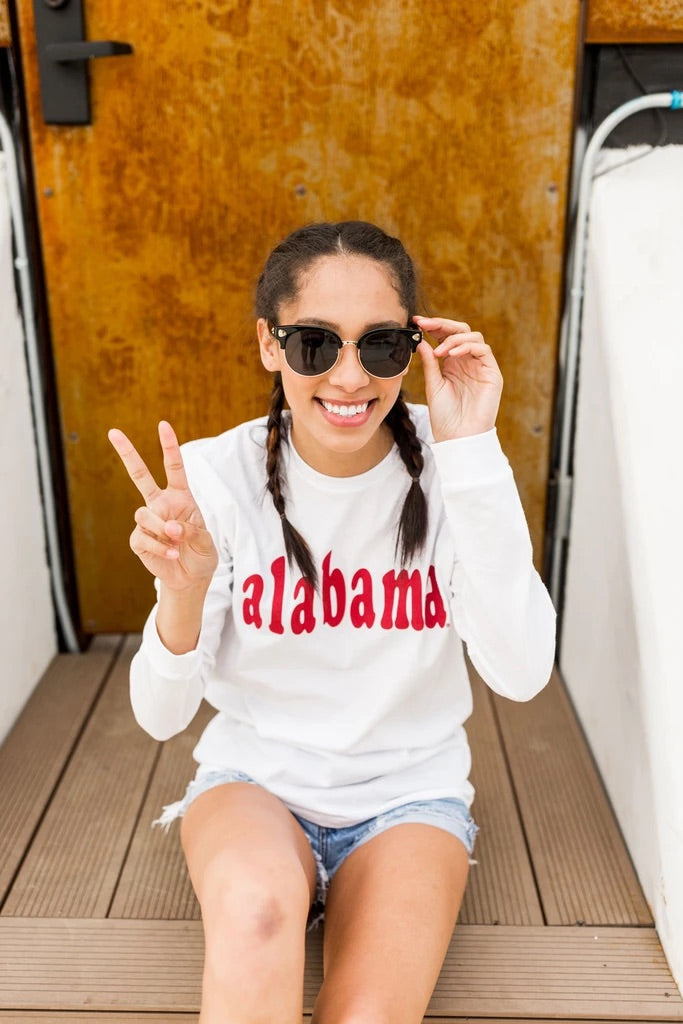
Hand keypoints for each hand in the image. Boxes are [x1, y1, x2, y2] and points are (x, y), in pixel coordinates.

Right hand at [108, 420, 217, 591]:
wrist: (190, 578)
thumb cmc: (200, 554)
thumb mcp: (205, 541)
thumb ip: (191, 531)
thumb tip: (171, 528)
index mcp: (180, 497)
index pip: (174, 468)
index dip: (169, 447)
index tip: (163, 425)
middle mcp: (161, 504)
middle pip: (140, 475)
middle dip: (127, 453)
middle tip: (113, 432)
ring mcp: (148, 521)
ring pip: (143, 513)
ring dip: (162, 528)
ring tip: (177, 542)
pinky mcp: (138, 540)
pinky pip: (143, 537)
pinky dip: (159, 547)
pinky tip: (171, 554)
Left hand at [414, 315, 502, 441]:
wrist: (458, 437)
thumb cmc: (445, 416)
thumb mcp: (433, 386)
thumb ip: (429, 364)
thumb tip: (421, 342)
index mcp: (453, 363)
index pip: (446, 336)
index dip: (433, 326)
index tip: (417, 322)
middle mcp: (468, 362)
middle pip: (461, 331)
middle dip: (442, 324)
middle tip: (425, 324)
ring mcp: (481, 366)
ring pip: (473, 336)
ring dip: (453, 338)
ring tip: (439, 352)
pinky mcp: (492, 374)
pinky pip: (483, 350)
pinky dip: (467, 347)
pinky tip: (451, 355)